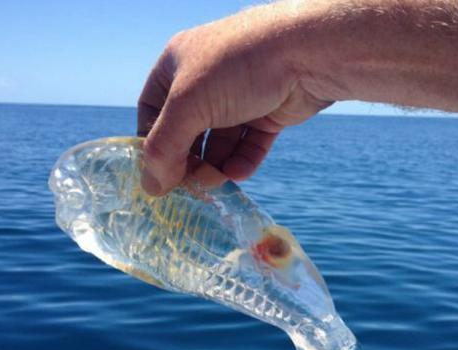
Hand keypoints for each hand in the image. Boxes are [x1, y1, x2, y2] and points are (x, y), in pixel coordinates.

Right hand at [137, 3, 331, 194]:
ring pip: (220, 142)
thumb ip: (164, 147)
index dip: (151, 143)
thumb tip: (152, 187)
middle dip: (188, 160)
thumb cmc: (237, 67)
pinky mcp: (268, 113)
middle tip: (189, 186)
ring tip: (216, 182)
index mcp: (177, 66)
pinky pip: (249, 145)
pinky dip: (242, 161)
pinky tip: (238, 174)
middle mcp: (206, 80)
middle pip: (187, 131)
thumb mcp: (188, 105)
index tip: (156, 174)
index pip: (152, 110)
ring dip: (216, 165)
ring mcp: (239, 97)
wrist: (305, 52)